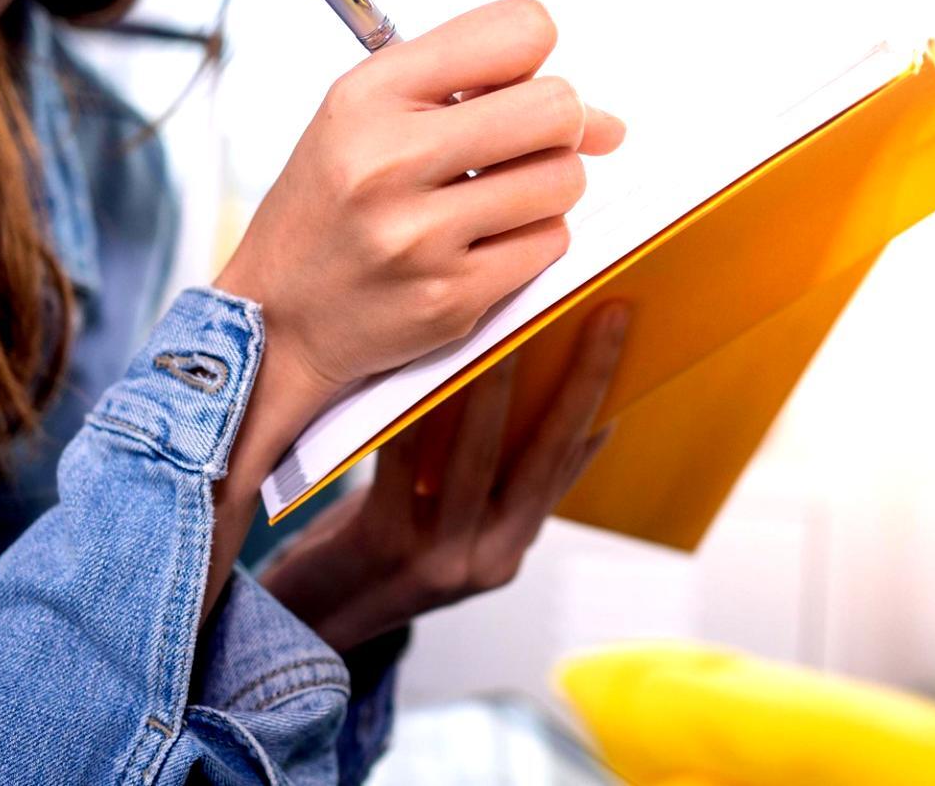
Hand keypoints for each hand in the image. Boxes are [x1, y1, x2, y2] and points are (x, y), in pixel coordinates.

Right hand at [214, 0, 625, 461]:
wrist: (278, 316)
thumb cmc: (333, 204)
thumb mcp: (368, 116)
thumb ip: (476, 88)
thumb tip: (609, 122)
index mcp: (368, 96)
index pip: (519, 31)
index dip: (532, 54)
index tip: (512, 83)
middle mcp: (389, 162)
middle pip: (556, 108)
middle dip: (558, 124)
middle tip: (522, 145)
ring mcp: (420, 236)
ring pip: (564, 181)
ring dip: (548, 187)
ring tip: (497, 197)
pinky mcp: (449, 297)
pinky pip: (550, 244)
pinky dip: (532, 239)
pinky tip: (484, 243)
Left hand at [260, 303, 630, 651]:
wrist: (315, 618)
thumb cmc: (384, 548)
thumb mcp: (454, 528)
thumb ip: (499, 480)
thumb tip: (553, 396)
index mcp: (511, 547)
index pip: (568, 464)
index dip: (599, 397)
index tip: (618, 329)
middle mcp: (487, 558)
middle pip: (543, 458)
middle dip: (580, 381)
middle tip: (603, 316)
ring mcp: (439, 556)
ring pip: (477, 457)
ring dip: (496, 386)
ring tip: (510, 325)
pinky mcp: (384, 543)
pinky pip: (404, 464)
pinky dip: (415, 412)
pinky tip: (421, 365)